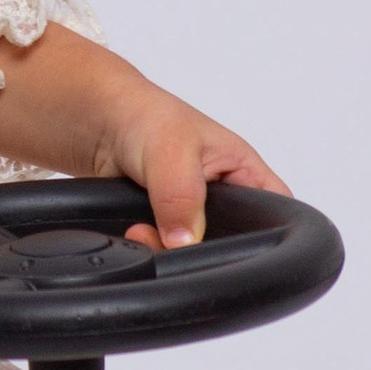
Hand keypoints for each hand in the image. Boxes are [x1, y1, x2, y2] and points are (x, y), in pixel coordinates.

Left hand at [0, 25, 285, 249]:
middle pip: (231, 245)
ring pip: (193, 254)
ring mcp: (192, 217)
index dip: (265, 237)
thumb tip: (185, 240)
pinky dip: (148, 248)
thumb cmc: (143, 115)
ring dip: (167, 250)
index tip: (231, 245)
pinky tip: (133, 232)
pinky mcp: (163, 229)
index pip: (277, 216)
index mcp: (245, 174)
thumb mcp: (171, 149)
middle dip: (201, 248)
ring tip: (142, 229)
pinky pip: (163, 253)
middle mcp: (224, 199)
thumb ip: (183, 195)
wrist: (93, 122)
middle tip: (171, 236)